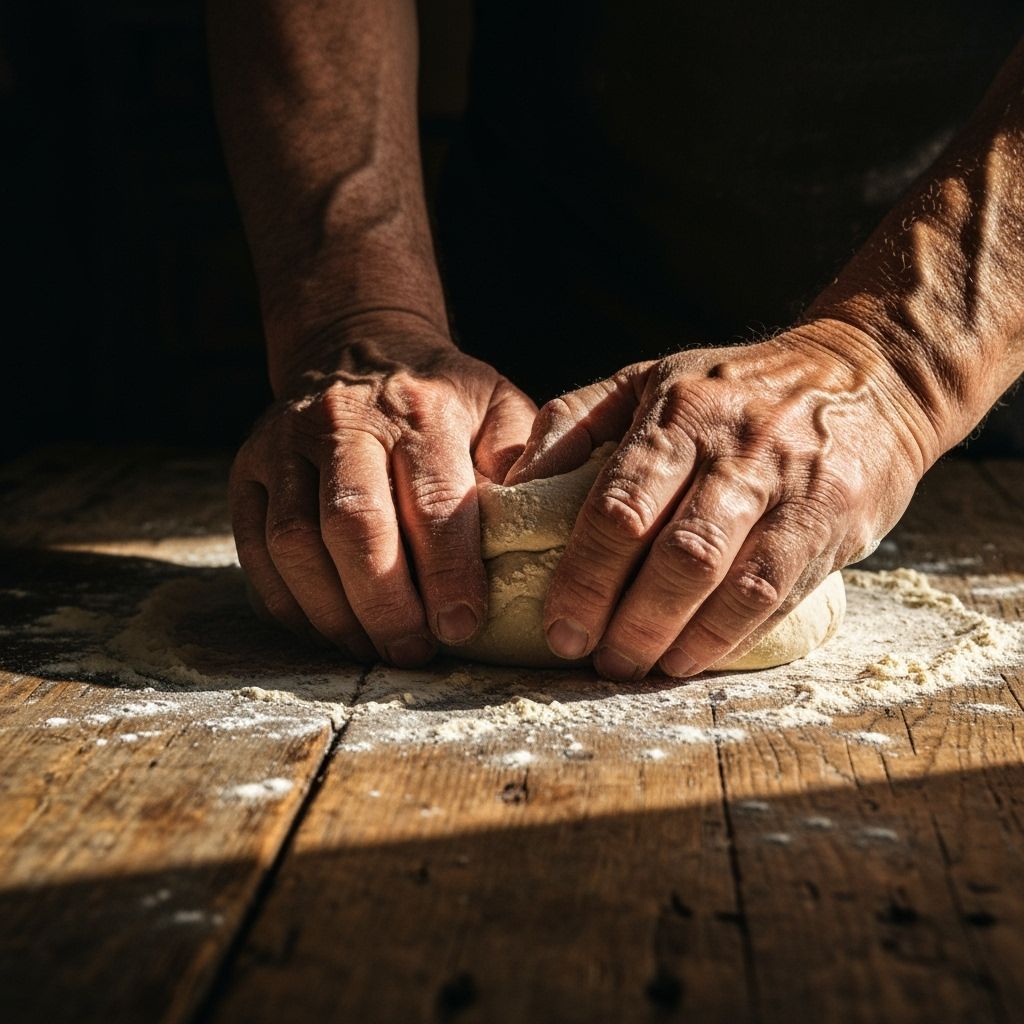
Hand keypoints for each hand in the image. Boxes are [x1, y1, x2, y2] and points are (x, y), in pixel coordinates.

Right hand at [230, 319, 536, 665]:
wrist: (357, 348)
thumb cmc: (442, 398)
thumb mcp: (499, 407)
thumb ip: (522, 463)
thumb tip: (535, 533)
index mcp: (420, 409)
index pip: (434, 501)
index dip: (448, 571)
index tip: (462, 625)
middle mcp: (344, 420)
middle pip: (355, 526)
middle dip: (386, 603)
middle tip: (414, 653)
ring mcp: (283, 444)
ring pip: (295, 544)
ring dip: (334, 613)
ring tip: (374, 649)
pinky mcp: (246, 471)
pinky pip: (256, 552)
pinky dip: (290, 604)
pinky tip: (329, 630)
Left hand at [504, 320, 936, 680]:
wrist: (866, 375)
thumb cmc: (732, 388)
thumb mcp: (648, 379)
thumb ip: (574, 423)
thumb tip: (512, 487)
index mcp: (678, 413)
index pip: (619, 507)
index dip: (585, 579)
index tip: (561, 627)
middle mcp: (737, 448)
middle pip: (677, 556)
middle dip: (630, 621)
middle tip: (597, 659)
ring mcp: (793, 487)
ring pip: (732, 584)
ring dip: (680, 640)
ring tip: (642, 667)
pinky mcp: (834, 522)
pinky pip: (778, 594)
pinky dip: (731, 636)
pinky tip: (695, 657)